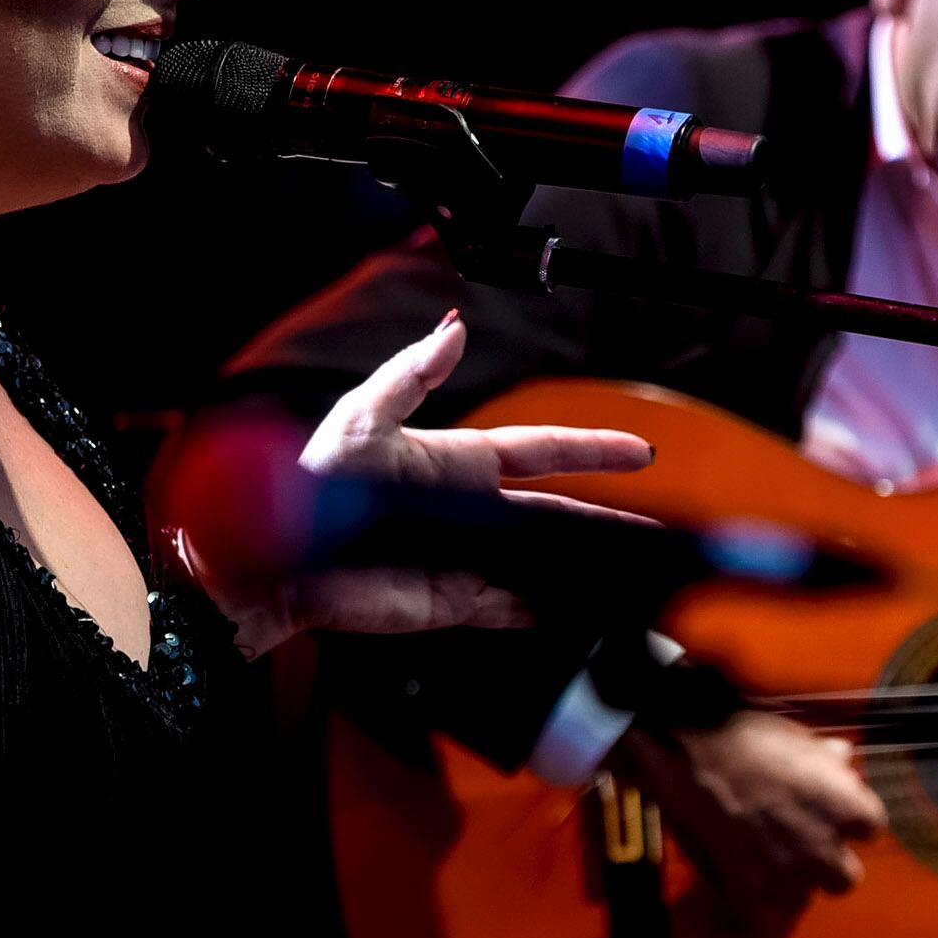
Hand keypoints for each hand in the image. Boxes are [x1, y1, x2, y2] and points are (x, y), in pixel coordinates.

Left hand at [255, 312, 653, 649]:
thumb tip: (456, 327)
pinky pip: (513, 607)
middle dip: (606, 518)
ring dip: (582, 566)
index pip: (541, 451)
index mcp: (457, 461)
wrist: (283, 554)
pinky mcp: (455, 602)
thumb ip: (415, 372)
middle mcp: (470, 511)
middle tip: (654, 526)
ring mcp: (467, 558)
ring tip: (633, 573)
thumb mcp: (365, 412)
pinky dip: (549, 610)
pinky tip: (584, 610)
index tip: (638, 451)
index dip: (590, 450)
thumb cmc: (315, 478)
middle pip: (556, 514)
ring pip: (541, 562)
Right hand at [620, 709, 886, 927]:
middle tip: (797, 842)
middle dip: (823, 862)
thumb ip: (826, 760)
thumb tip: (842, 756)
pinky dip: (747, 909)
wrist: (692, 745)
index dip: (843, 821)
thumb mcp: (799, 738)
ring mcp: (785, 874)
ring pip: (800, 898)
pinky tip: (738, 886)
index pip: (869, 829)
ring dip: (785, 882)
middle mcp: (824, 849)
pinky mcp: (744, 889)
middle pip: (843, 877)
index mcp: (847, 810)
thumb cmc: (745, 736)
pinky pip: (757, 921)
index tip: (826, 813)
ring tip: (760, 856)